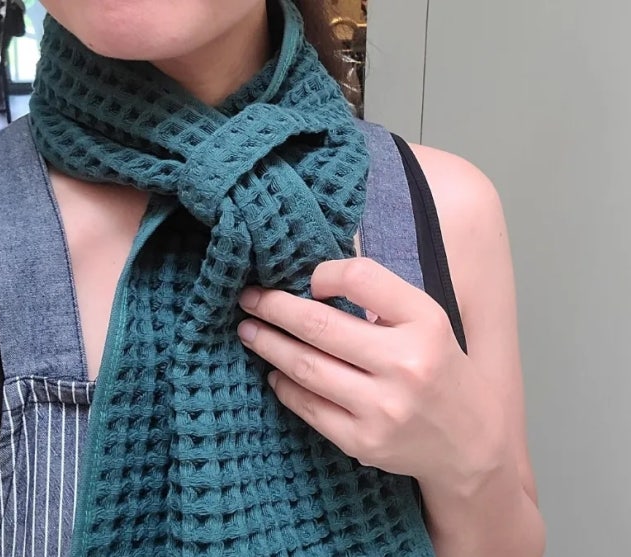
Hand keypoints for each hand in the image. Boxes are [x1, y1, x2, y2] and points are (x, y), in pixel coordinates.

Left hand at [237, 258, 505, 488]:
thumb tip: (314, 275)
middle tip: (248, 298)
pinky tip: (275, 372)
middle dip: (274, 308)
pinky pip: (307, 406)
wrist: (470, 444)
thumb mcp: (428, 321)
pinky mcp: (363, 442)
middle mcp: (406, 365)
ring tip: (249, 330)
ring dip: (269, 344)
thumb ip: (381, 296)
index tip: (306, 280)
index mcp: (425, 323)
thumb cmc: (441, 370)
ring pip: (305, 367)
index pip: (360, 278)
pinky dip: (284, 385)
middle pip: (319, 325)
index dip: (323, 274)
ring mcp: (382, 409)